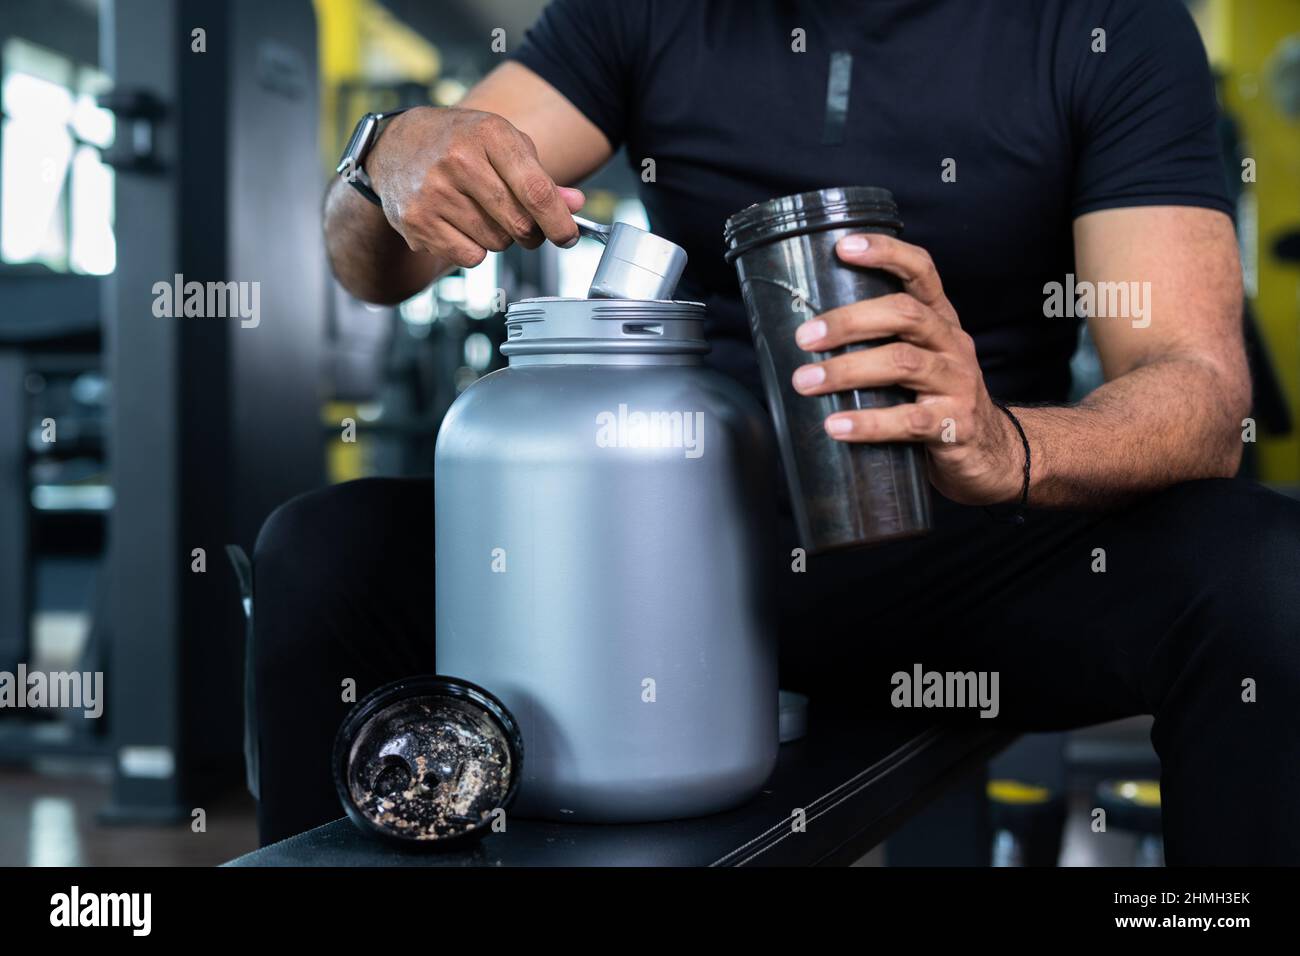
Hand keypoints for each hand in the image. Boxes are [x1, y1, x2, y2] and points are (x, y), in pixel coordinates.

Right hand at [366, 106, 583, 267]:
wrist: (394, 148)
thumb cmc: (459, 144)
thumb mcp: (503, 145)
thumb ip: (541, 178)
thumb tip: (575, 206)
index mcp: (488, 134)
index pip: (536, 190)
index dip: (559, 222)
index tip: (568, 237)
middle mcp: (458, 160)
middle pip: (519, 224)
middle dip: (531, 233)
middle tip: (525, 225)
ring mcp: (433, 192)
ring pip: (496, 244)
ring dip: (499, 238)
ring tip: (480, 213)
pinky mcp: (417, 221)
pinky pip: (470, 257)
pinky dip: (473, 249)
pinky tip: (459, 224)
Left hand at [790, 233, 1021, 505]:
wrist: (990, 452)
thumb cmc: (936, 399)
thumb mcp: (917, 361)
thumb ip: (879, 343)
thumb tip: (802, 336)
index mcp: (940, 320)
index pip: (921, 270)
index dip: (886, 252)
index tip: (843, 247)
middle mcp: (952, 343)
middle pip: (904, 314)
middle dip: (849, 321)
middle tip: (804, 337)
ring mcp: (957, 383)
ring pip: (903, 363)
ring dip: (847, 370)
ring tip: (805, 382)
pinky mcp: (955, 425)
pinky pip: (909, 420)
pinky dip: (869, 423)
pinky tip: (836, 426)